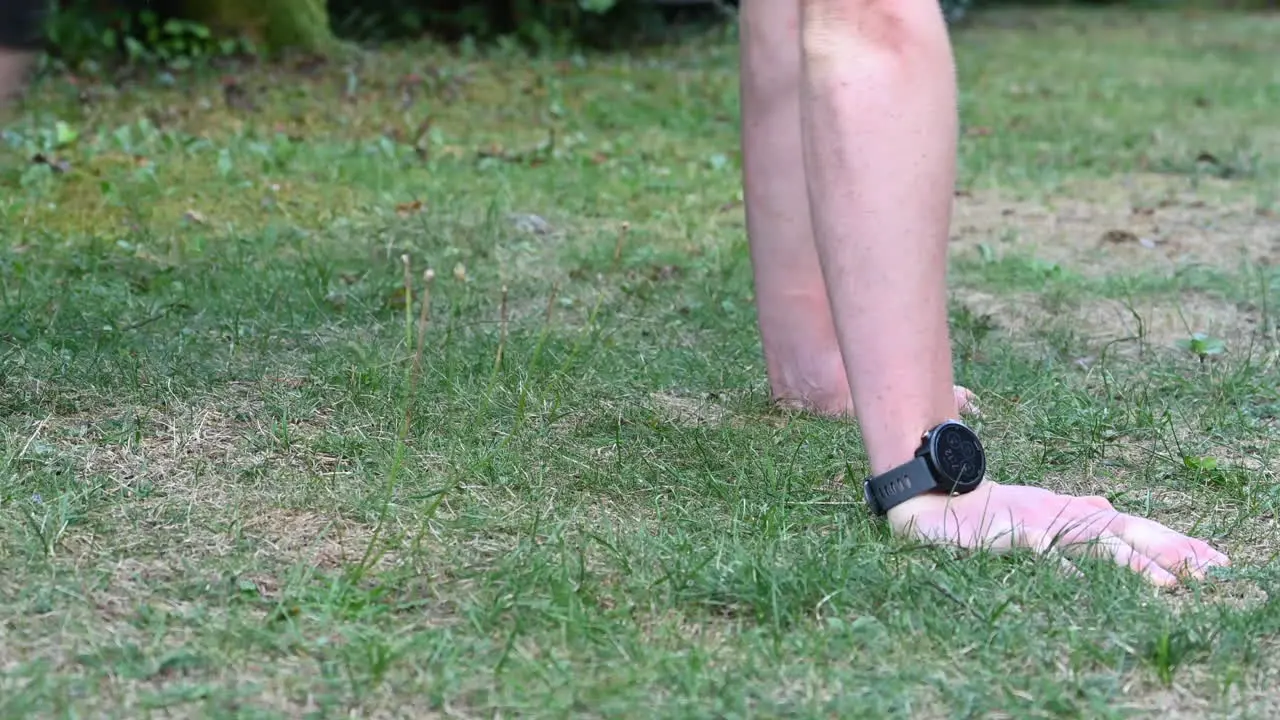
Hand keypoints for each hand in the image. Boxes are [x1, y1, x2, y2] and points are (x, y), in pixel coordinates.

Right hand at [886, 479, 1229, 585]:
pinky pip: (1038, 548)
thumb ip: (1070, 508)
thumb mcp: (1032, 510)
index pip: (1127, 524)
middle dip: (1166, 550)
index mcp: (1067, 509)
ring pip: (1090, 542)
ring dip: (1130, 563)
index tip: (1210, 559)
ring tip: (1166, 585)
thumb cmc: (979, 510)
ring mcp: (1033, 522)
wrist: (928, 500)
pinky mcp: (1006, 533)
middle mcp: (1058, 512)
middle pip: (1122, 531)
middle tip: (1208, 570)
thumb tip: (1107, 504)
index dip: (1169, 540)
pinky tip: (1081, 575)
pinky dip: (1058, 559)